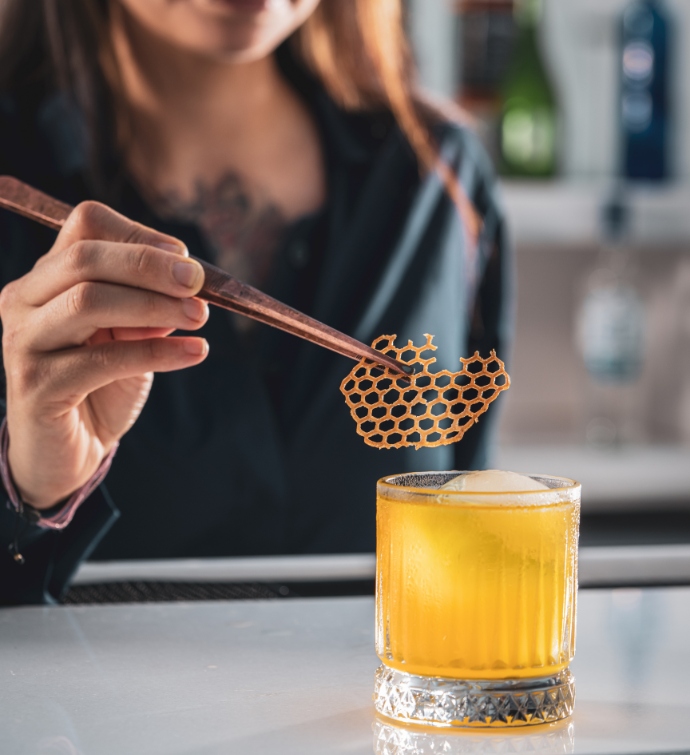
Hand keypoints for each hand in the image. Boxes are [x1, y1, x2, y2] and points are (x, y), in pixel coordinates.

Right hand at [0, 201, 209, 508]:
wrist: (67, 451)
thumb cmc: (102, 384)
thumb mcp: (130, 335)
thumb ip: (148, 305)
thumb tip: (186, 281)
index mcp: (46, 277)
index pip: (86, 226)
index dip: (140, 235)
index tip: (186, 261)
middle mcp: (24, 301)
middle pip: (85, 259)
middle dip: (150, 267)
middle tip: (198, 285)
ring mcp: (24, 342)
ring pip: (88, 302)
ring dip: (154, 306)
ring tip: (199, 318)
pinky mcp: (38, 386)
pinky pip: (104, 360)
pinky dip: (158, 352)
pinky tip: (195, 352)